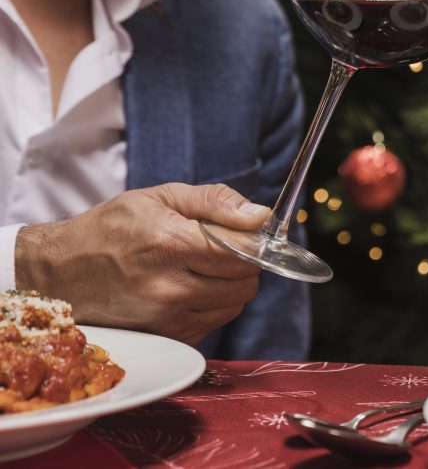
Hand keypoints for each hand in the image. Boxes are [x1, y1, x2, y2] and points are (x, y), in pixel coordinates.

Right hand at [14, 183, 268, 345]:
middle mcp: (169, 287)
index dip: (255, 243)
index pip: (243, 254)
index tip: (250, 235)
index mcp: (169, 244)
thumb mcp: (160, 197)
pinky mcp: (165, 337)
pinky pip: (214, 323)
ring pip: (234, 305)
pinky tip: (190, 288)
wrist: (60, 271)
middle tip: (225, 249)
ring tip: (203, 268)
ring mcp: (166, 318)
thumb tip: (260, 216)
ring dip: (231, 285)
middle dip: (245, 263)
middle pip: (245, 282)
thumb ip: (215, 202)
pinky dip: (213, 306)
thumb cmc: (110, 228)